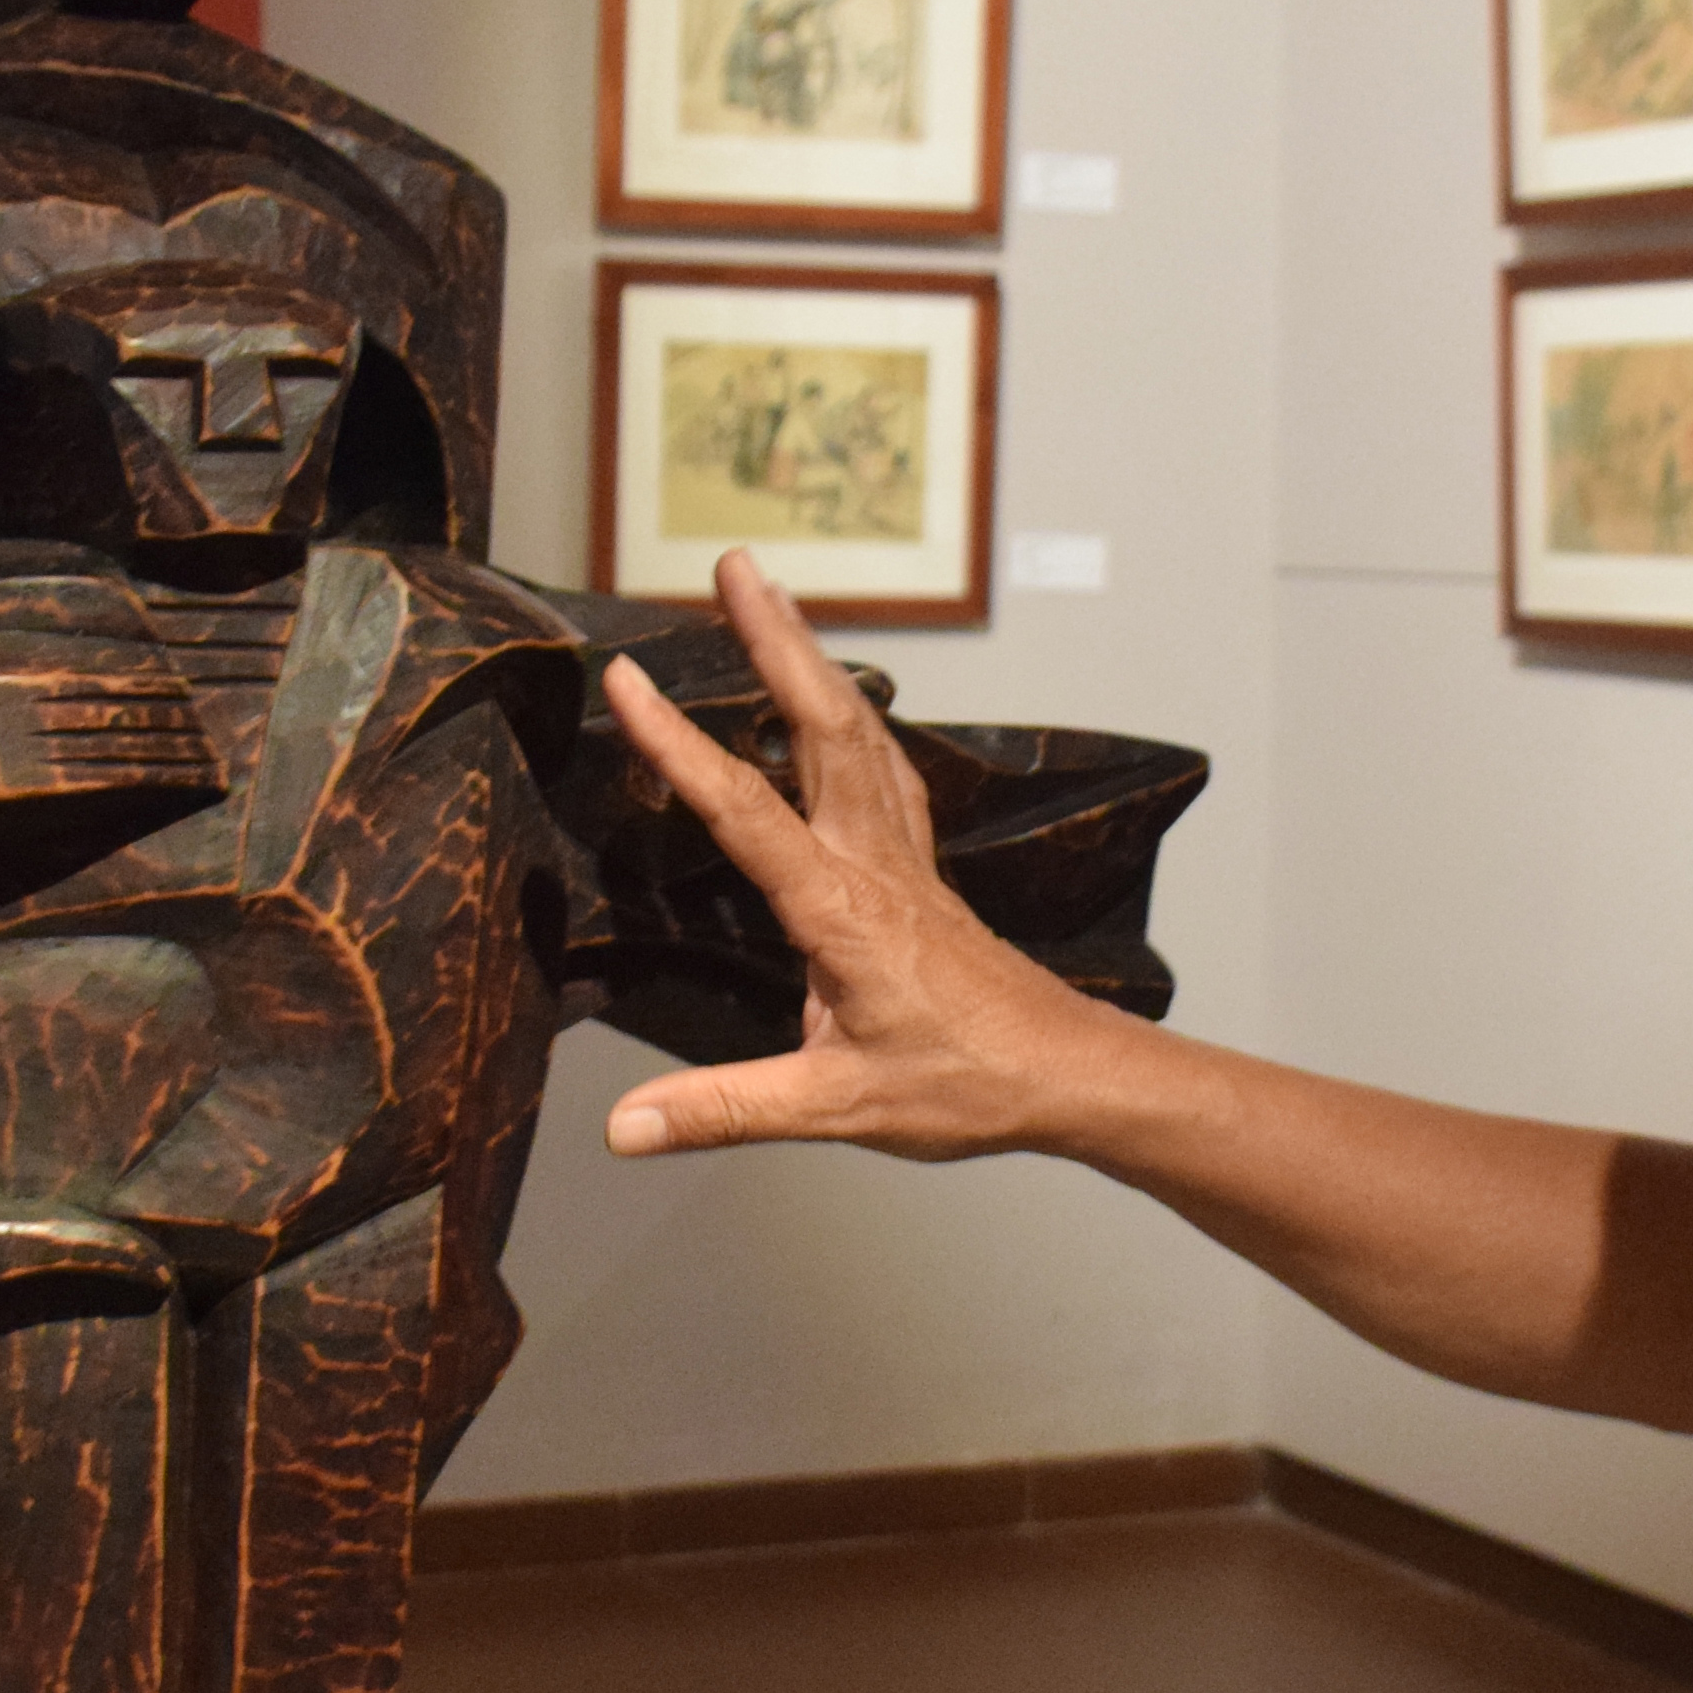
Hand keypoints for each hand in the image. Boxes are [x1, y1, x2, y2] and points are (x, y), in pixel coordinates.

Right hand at [596, 550, 1127, 1162]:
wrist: (1069, 1076)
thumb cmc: (967, 1086)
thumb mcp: (838, 1106)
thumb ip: (726, 1109)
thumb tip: (623, 1128)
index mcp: (843, 908)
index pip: (745, 810)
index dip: (679, 746)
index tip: (626, 682)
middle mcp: (876, 864)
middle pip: (823, 723)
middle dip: (776, 637)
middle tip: (734, 564)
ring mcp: (907, 862)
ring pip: (860, 733)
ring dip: (815, 661)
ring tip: (774, 601)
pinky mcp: (923, 875)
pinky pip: (885, 770)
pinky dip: (855, 719)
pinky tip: (845, 708)